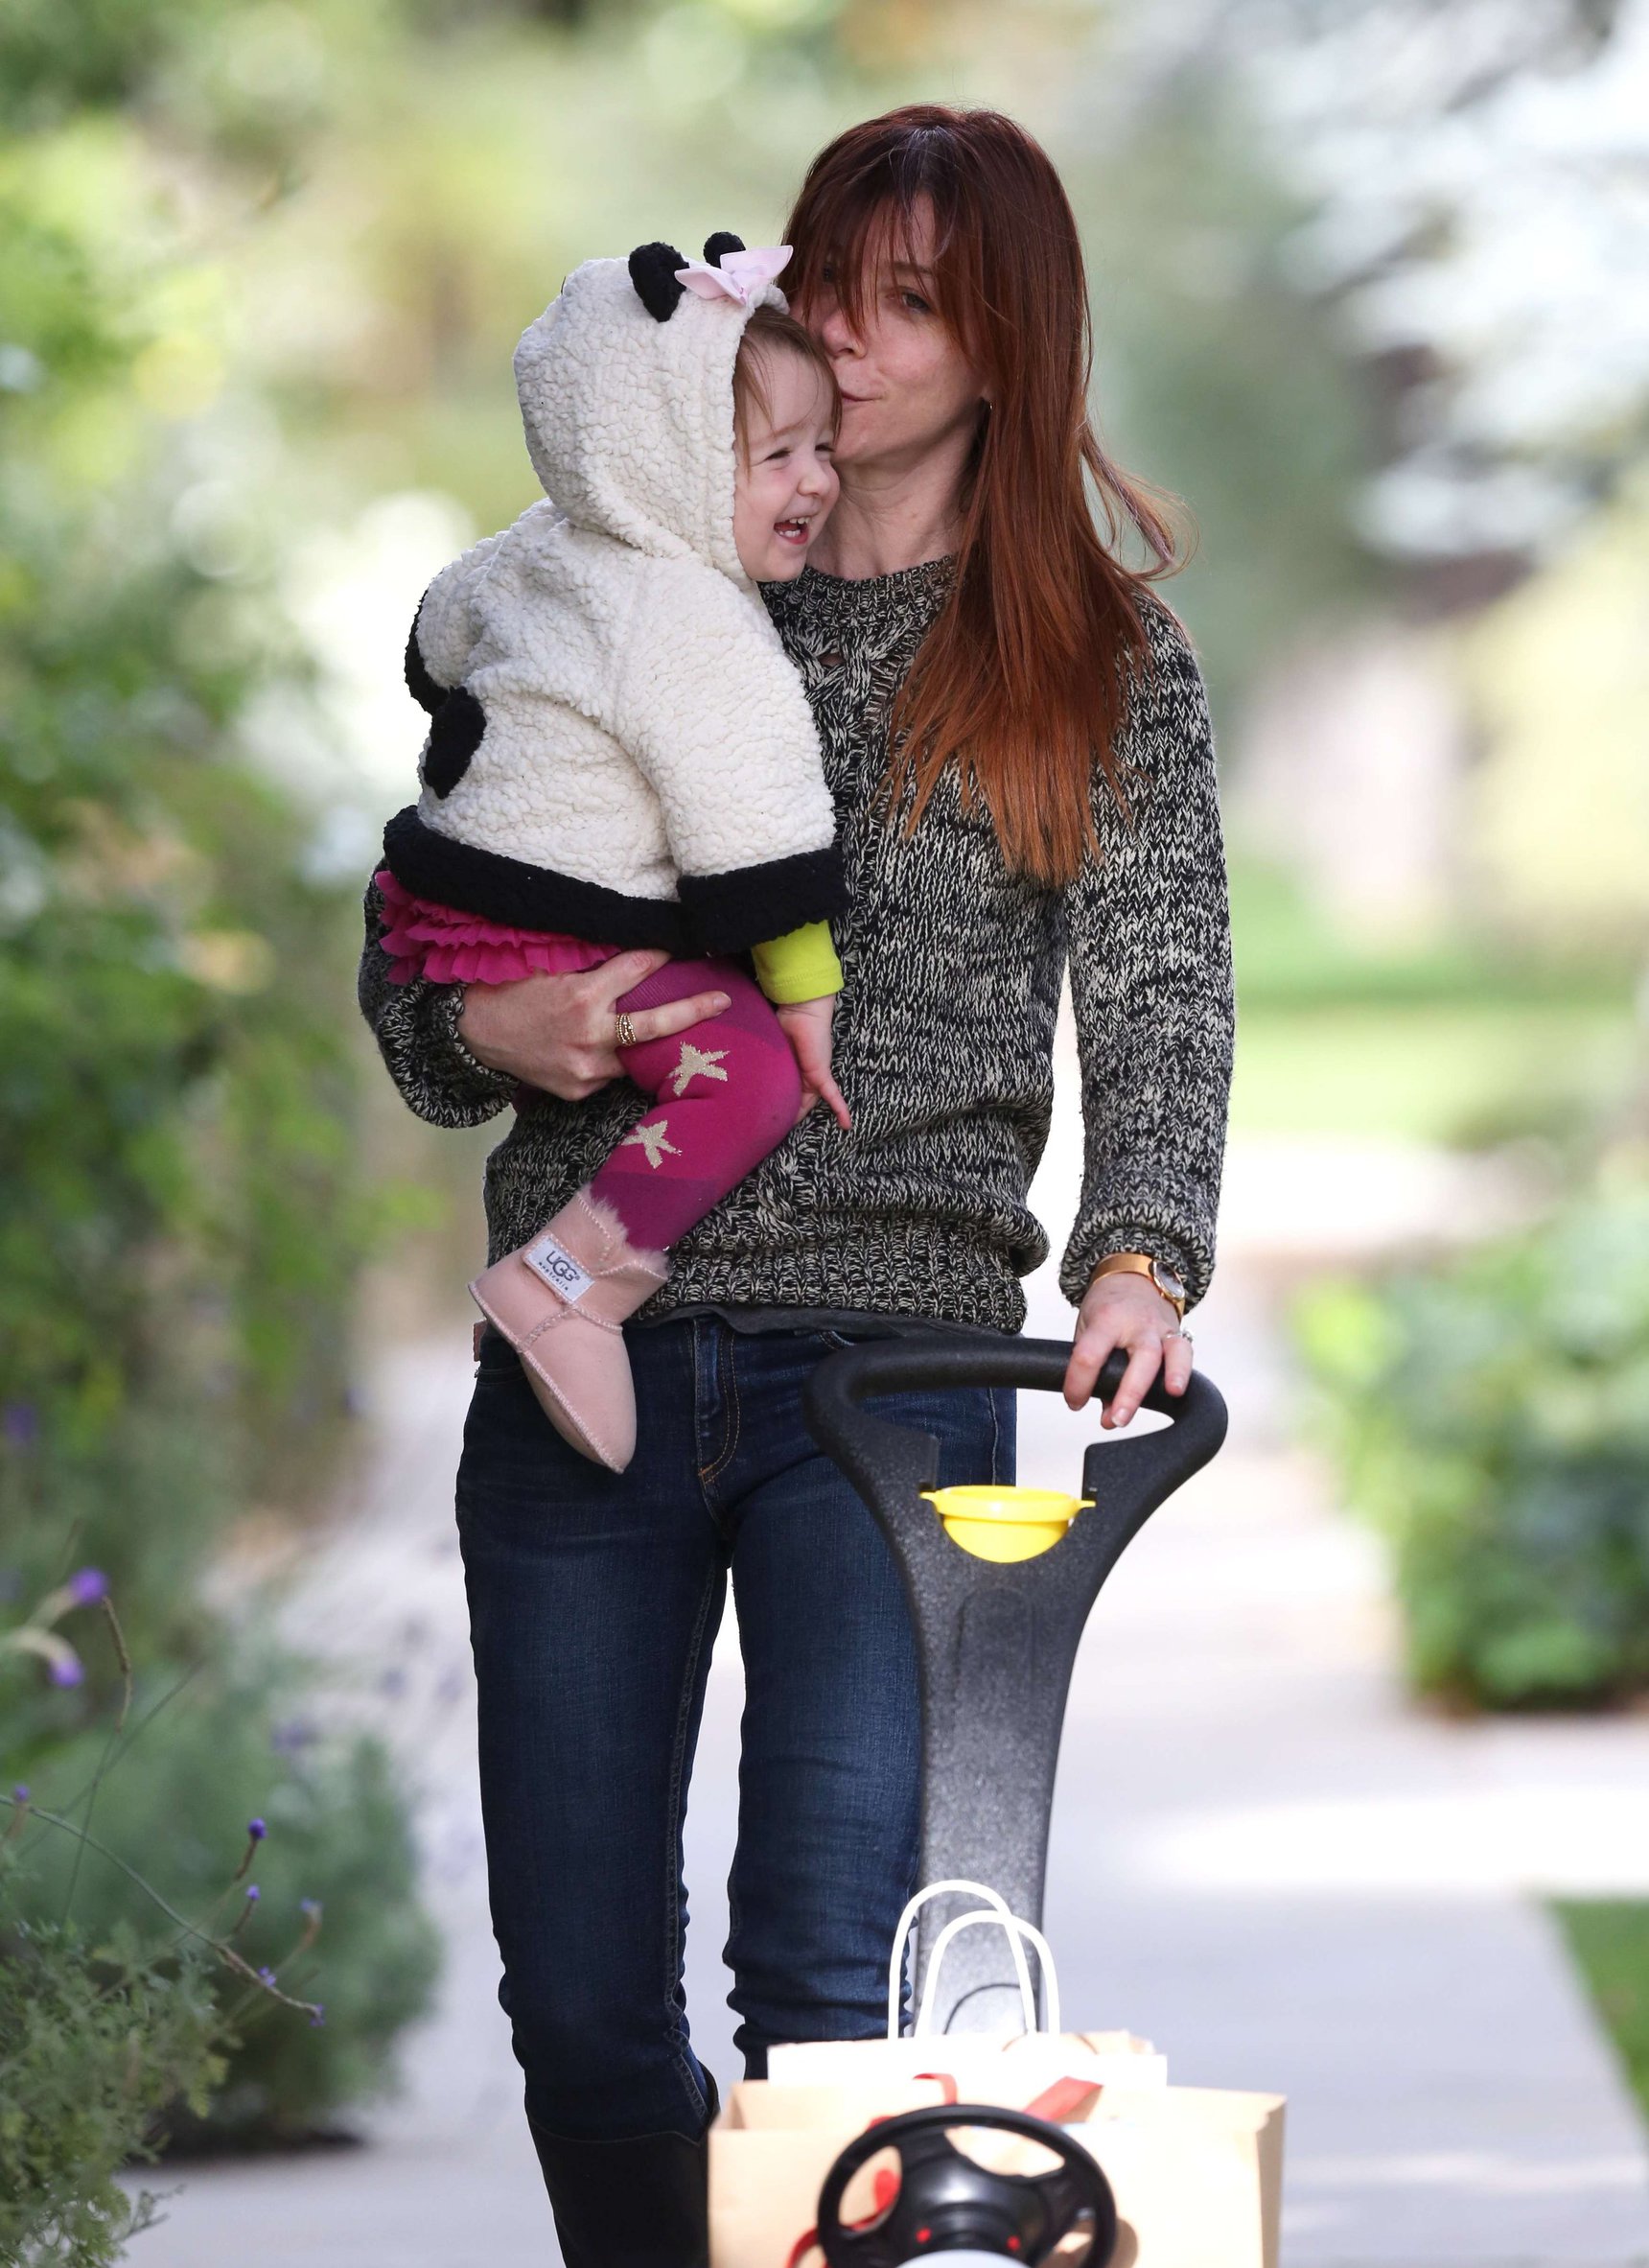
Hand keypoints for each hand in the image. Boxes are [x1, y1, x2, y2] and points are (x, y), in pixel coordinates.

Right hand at [456, 950, 731, 1101]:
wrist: (472, 1034)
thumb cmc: (508, 990)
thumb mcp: (547, 966)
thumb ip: (590, 963)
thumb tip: (631, 949)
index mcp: (583, 997)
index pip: (638, 969)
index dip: (661, 955)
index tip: (680, 947)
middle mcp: (590, 1035)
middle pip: (656, 1023)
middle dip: (694, 1010)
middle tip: (724, 1000)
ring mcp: (586, 1069)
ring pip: (635, 1055)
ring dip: (651, 1043)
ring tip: (677, 1033)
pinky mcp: (578, 1090)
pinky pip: (609, 1074)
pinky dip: (613, 1059)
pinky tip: (612, 1051)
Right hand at [774, 995, 850, 1129]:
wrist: (800, 1010)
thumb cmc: (781, 1023)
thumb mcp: (769, 1050)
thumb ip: (763, 1064)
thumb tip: (742, 1079)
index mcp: (790, 1069)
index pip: (785, 1093)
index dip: (777, 1106)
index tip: (765, 1119)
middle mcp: (803, 1074)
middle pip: (797, 1102)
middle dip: (787, 1117)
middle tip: (770, 1131)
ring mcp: (814, 1075)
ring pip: (809, 1103)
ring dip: (802, 1118)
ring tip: (789, 1135)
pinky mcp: (821, 1074)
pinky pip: (832, 1096)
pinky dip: (840, 1110)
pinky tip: (846, 1125)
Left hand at [1063, 1270, 1191, 1428]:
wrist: (1133, 1275)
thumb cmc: (1108, 1306)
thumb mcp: (1089, 1330)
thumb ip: (1095, 1370)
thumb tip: (1106, 1413)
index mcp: (1107, 1319)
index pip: (1089, 1355)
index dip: (1079, 1384)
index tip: (1075, 1402)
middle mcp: (1137, 1323)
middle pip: (1139, 1357)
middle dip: (1129, 1392)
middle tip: (1117, 1420)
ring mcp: (1160, 1328)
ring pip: (1172, 1352)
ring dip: (1172, 1375)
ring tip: (1170, 1396)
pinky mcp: (1177, 1334)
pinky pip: (1186, 1353)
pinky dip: (1184, 1371)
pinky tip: (1178, 1391)